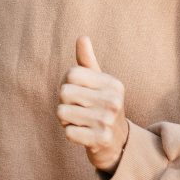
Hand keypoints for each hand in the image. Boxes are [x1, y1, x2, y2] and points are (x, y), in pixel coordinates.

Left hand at [57, 35, 128, 172]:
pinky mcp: (100, 140)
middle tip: (79, 110)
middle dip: (65, 102)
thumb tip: (82, 37)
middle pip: (64, 92)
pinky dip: (71, 134)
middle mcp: (113, 101)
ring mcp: (107, 121)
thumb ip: (87, 61)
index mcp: (112, 83)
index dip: (67, 83)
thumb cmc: (102, 106)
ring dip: (66, 120)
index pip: (70, 73)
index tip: (79, 93)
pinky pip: (67, 132)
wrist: (117, 143)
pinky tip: (84, 134)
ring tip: (81, 122)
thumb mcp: (98, 83)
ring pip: (62, 112)